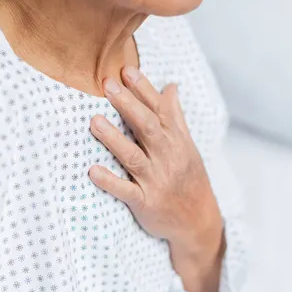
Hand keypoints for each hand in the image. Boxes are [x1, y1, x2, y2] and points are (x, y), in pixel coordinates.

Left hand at [88, 66, 224, 291]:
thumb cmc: (188, 178)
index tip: (126, 70)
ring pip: (133, 157)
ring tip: (94, 121)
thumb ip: (174, 115)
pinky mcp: (145, 203)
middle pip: (147, 127)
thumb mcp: (187, 145)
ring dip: (114, 138)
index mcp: (176, 141)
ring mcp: (156, 180)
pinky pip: (126, 191)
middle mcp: (167, 158)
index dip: (143, 89)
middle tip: (107, 84)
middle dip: (127, 105)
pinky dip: (110, 181)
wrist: (199, 222)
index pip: (159, 110)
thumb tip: (171, 85)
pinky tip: (92, 171)